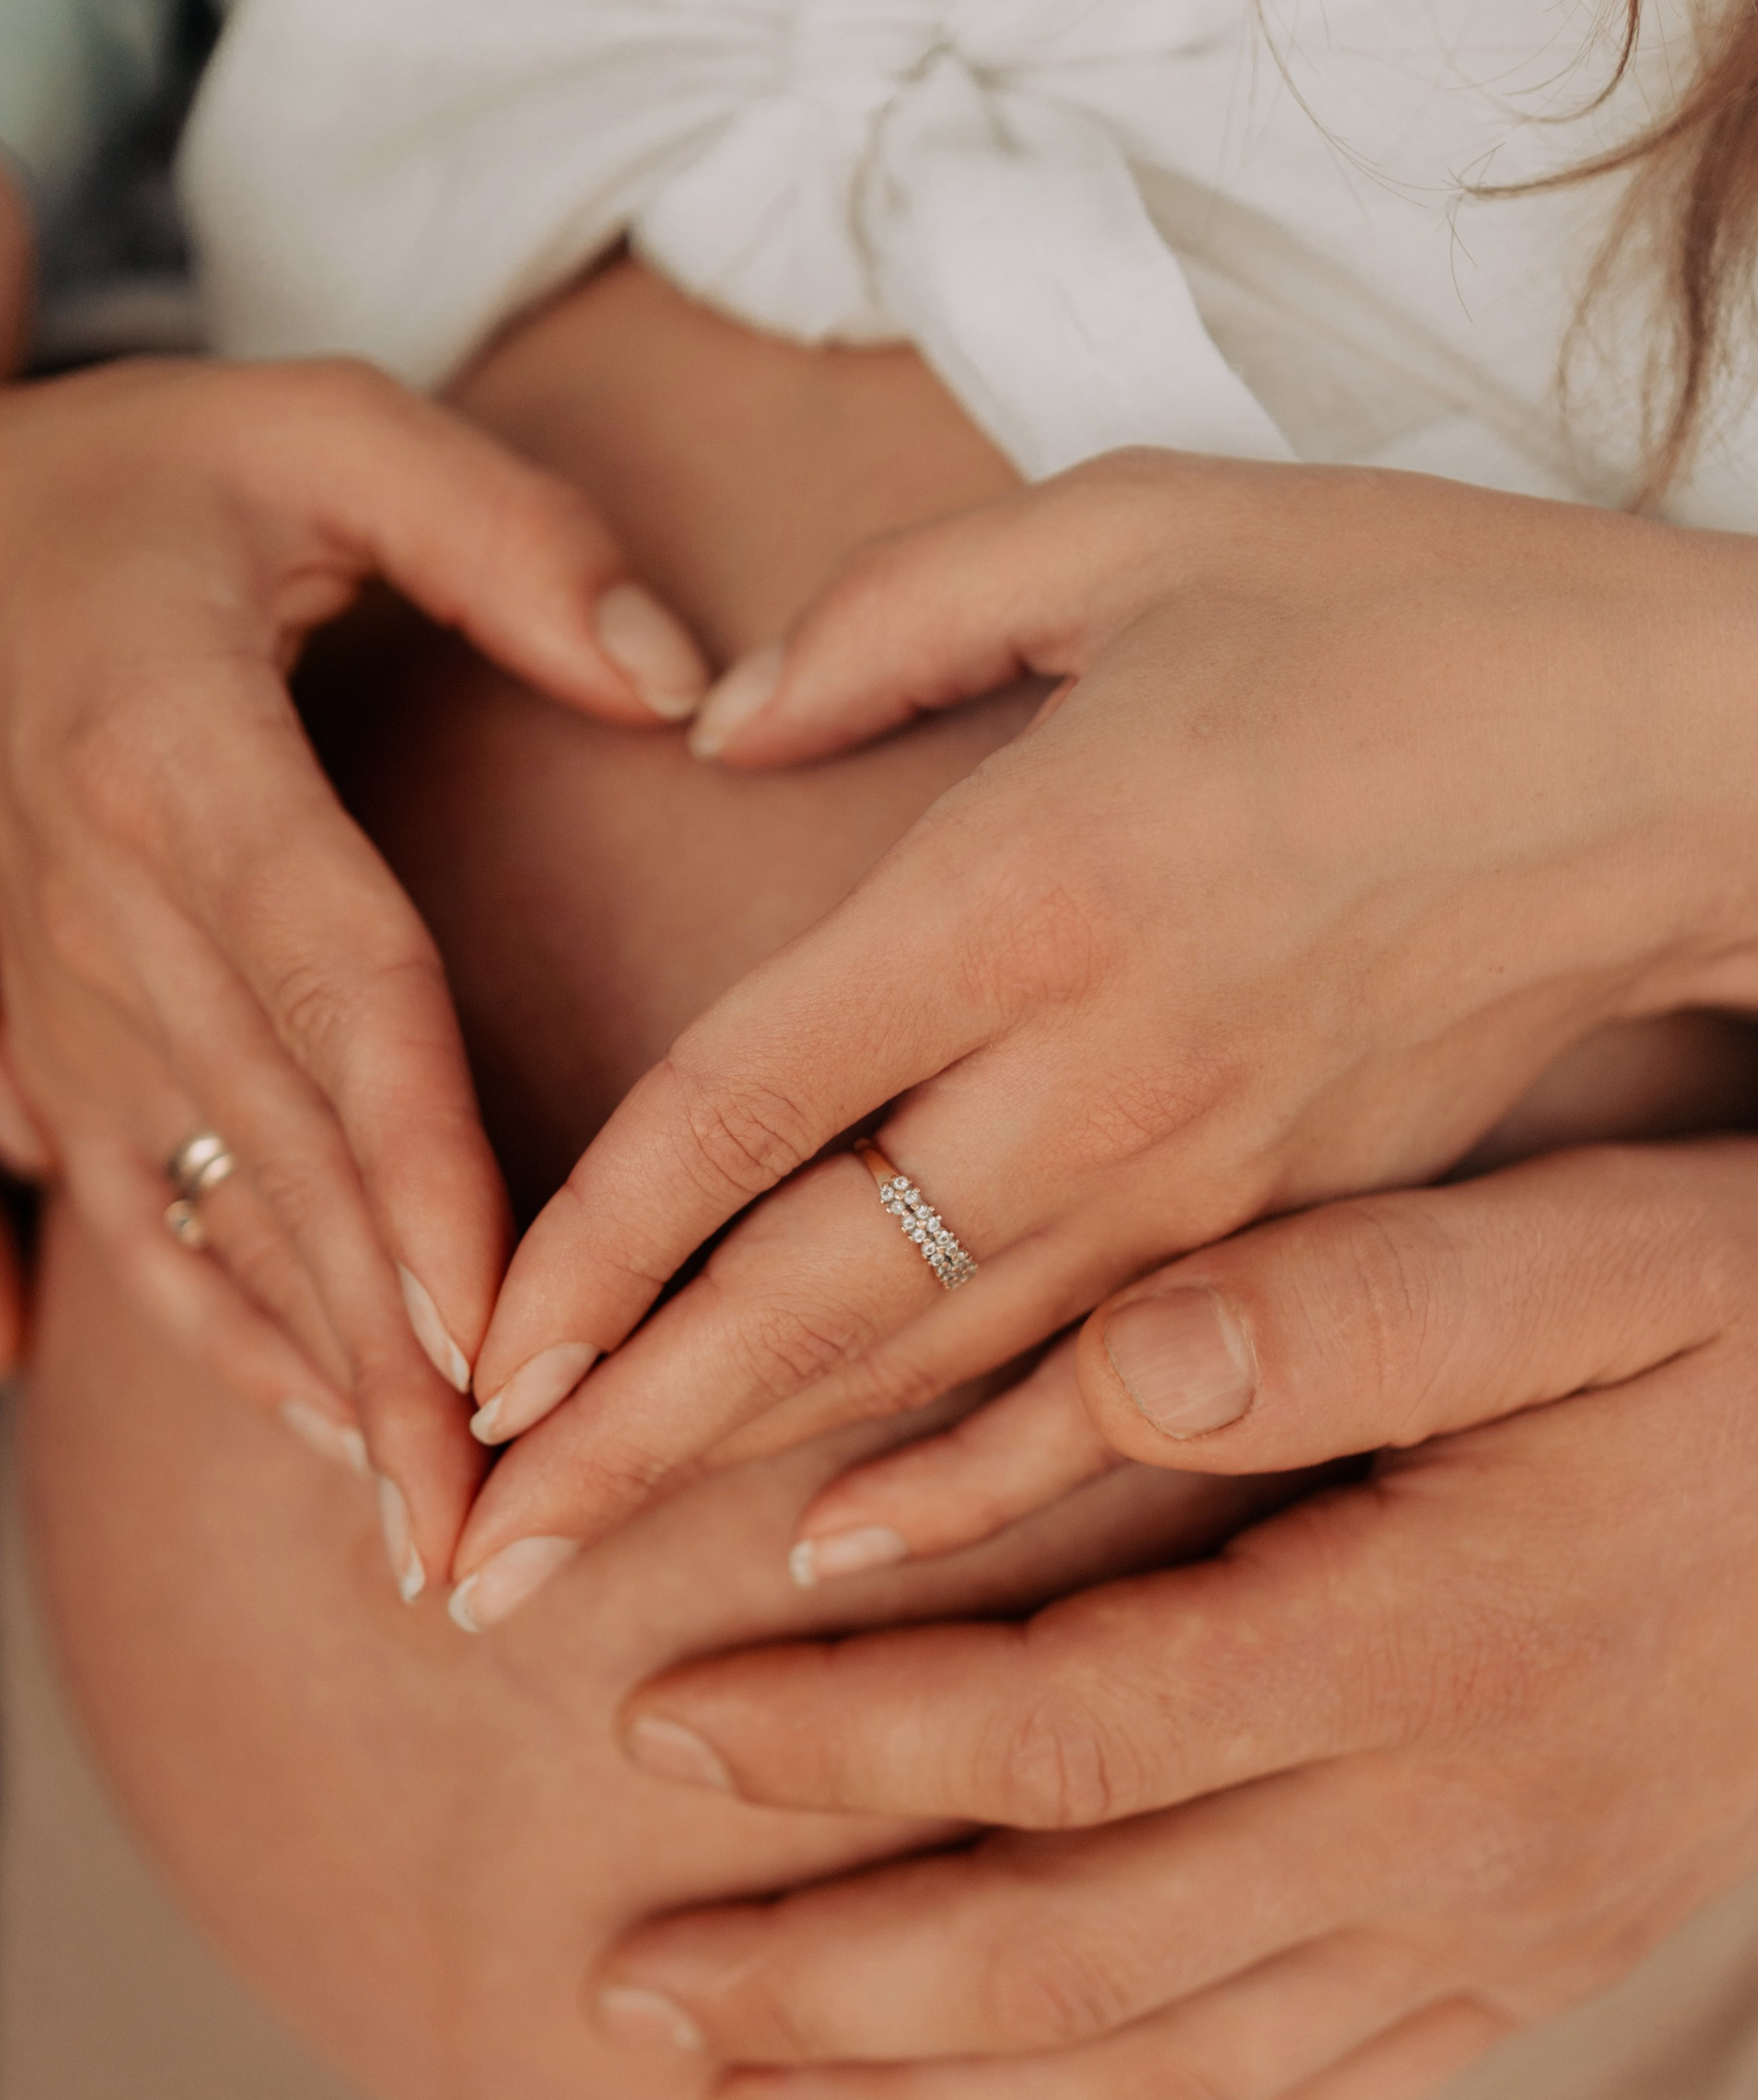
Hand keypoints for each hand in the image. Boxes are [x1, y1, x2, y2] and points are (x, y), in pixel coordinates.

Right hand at [0, 356, 711, 1571]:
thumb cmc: (157, 476)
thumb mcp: (325, 428)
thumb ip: (511, 538)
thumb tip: (682, 688)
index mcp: (177, 755)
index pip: (329, 981)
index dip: (415, 1158)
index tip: (497, 1317)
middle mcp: (106, 909)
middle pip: (275, 1152)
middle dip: (392, 1352)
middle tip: (503, 1523)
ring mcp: (65, 1000)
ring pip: (207, 1222)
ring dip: (321, 1388)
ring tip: (436, 1546)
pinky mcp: (61, 1048)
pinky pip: (143, 1222)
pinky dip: (232, 1341)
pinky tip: (330, 1445)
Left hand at [445, 458, 1757, 1611]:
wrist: (1695, 755)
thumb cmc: (1413, 608)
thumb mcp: (1136, 523)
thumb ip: (889, 614)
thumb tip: (711, 719)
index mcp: (1030, 878)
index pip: (745, 1101)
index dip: (589, 1246)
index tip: (470, 1355)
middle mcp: (1100, 1064)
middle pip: (807, 1289)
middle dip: (617, 1436)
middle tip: (465, 1558)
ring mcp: (1206, 1176)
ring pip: (927, 1366)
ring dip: (740, 1479)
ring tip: (584, 1576)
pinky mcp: (1290, 1228)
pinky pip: (1093, 1388)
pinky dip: (957, 1486)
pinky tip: (837, 1560)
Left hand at [589, 1138, 1757, 2099]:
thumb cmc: (1756, 1331)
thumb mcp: (1592, 1256)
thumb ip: (1351, 1302)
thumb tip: (1126, 1348)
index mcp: (1419, 1642)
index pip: (1062, 1731)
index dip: (842, 1740)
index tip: (658, 1721)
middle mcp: (1439, 1832)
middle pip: (1069, 1955)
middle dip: (826, 1980)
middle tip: (627, 1979)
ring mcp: (1488, 1934)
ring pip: (1158, 2079)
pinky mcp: (1525, 1972)